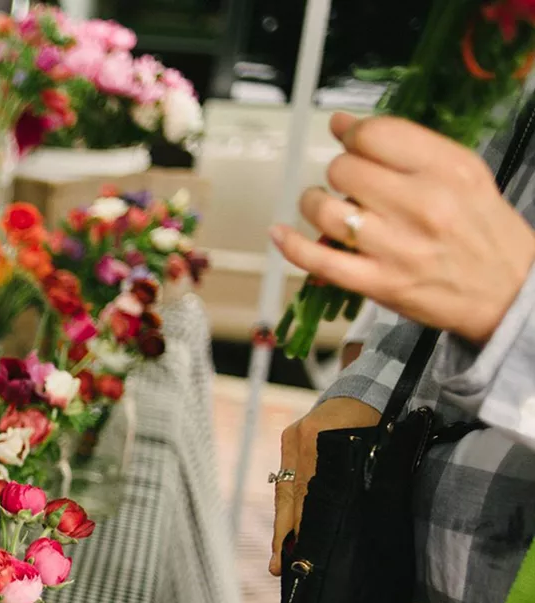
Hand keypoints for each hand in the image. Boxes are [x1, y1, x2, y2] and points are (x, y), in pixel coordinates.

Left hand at [270, 112, 534, 346]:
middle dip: (340, 172)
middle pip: (344, 171)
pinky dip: (291, 245)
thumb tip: (343, 123)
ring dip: (314, 204)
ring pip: (326, 211)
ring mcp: (396, 247)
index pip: (375, 134)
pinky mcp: (379, 283)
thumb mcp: (463, 173)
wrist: (510, 291)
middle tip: (350, 183)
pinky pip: (319, 260)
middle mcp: (421, 205)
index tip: (350, 140)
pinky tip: (279, 233)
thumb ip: (406, 145)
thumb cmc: (484, 230)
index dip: (352, 134)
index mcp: (447, 170)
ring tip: (324, 205)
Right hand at [270, 396, 380, 575]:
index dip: (302, 523)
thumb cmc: (382, 420)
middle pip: (289, 495)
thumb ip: (361, 477)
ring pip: (284, 490)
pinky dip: (288, 505)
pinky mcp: (290, 439)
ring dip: (283, 523)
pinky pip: (286, 478)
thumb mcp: (377, 449)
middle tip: (277, 567)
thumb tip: (350, 518)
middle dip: (284, 534)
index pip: (306, 490)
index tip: (300, 550)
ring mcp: (291, 439)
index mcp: (318, 438)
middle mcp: (299, 439)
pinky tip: (287, 528)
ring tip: (279, 556)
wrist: (372, 385)